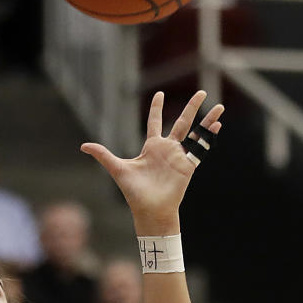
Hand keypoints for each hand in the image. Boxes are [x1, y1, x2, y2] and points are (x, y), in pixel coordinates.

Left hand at [80, 89, 223, 227]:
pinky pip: (201, 149)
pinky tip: (218, 125)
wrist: (149, 210)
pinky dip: (210, 137)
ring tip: (220, 106)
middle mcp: (168, 149)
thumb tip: (83, 146)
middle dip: (192, 107)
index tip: (160, 94)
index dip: (157, 108)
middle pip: (182, 122)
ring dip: (208, 120)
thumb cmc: (134, 193)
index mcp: (152, 147)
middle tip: (201, 92)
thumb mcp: (117, 169)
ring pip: (196, 133)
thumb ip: (103, 155)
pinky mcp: (188, 166)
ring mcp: (179, 157)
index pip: (155, 122)